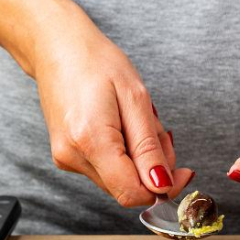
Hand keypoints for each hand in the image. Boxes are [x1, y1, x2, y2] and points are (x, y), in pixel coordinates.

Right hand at [31, 12, 192, 206]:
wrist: (56, 47)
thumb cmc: (96, 62)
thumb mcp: (135, 97)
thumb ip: (148, 147)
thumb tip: (162, 186)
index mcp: (90, 141)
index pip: (132, 192)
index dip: (164, 188)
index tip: (183, 171)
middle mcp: (72, 156)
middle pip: (127, 188)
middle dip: (154, 169)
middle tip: (160, 132)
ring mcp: (66, 158)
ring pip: (118, 179)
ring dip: (139, 160)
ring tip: (137, 121)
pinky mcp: (66, 156)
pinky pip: (106, 168)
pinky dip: (123, 154)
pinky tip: (122, 126)